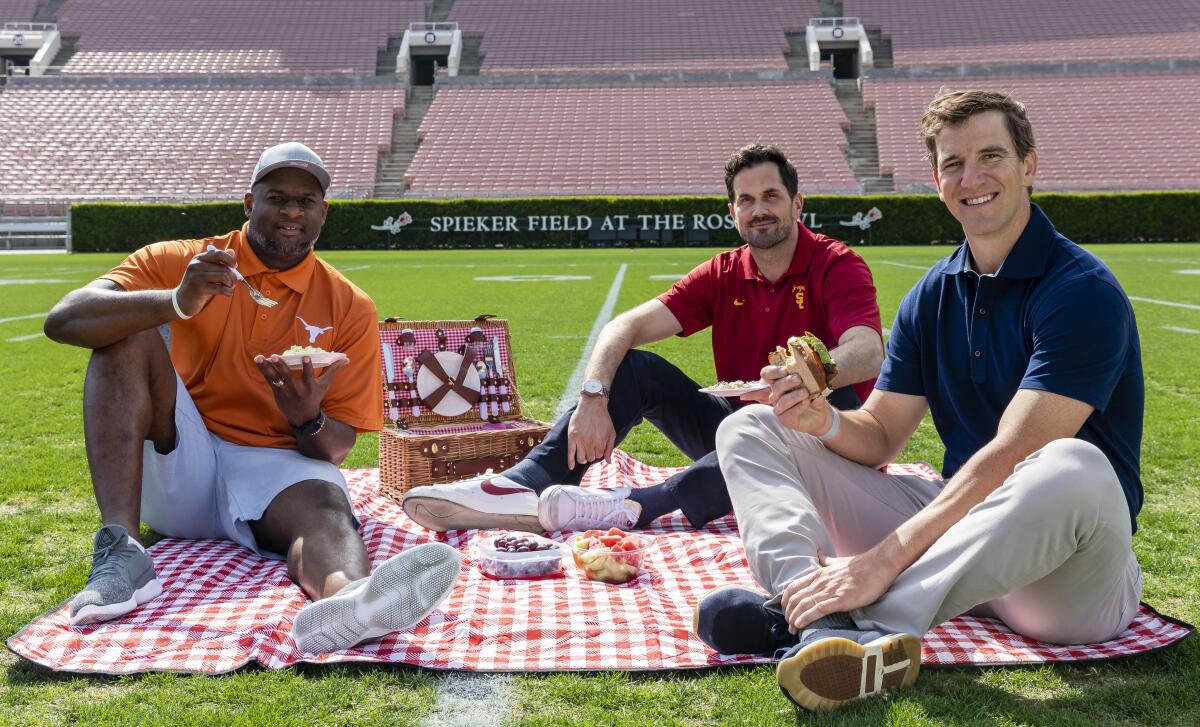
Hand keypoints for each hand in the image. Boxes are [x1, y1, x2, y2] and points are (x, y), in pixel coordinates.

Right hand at [175, 247, 237, 315]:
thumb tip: (231, 251)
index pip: (219, 253)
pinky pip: (221, 288)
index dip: (230, 260)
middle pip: (224, 267)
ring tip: (229, 288)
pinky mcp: (199, 288)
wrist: (183, 300)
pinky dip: (228, 292)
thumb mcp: (207, 271)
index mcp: (198, 258)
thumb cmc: (199, 285)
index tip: (234, 266)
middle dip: (233, 276)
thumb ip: (219, 262)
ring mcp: (197, 276)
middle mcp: (196, 265)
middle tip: (233, 283)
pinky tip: (228, 294)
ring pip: (224, 276)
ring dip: (231, 284)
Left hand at [254, 354, 347, 426]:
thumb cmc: (315, 396)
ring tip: (261, 357)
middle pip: (288, 376)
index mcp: (309, 386)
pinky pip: (269, 379)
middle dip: (281, 366)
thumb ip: (333, 370)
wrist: (303, 416)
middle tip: (275, 356)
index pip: (309, 375)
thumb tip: (346, 359)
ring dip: (267, 367)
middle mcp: (297, 389)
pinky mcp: (277, 392)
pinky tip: (258, 360)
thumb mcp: (325, 385)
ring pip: (275, 377)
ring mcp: (285, 391)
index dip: (307, 366)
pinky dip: (264, 370)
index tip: (305, 356)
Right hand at [566, 395, 615, 467]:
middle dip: (591, 454)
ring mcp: (580, 441)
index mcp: (600, 442)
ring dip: (583, 458)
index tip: (597, 447)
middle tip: (590, 447)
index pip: (599, 456)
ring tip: (583, 453)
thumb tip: (608, 462)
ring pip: (581, 458)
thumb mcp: (611, 432)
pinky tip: (571, 467)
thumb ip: (609, 448)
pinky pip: (570, 453)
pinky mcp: (572, 437)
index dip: (598, 452)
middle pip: (590, 458)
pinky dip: (570, 461)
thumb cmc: (603, 418)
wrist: (592, 405)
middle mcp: (590, 443)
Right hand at [760, 363, 830, 433]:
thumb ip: (811, 379)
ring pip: (782, 401)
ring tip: (805, 393)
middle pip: (776, 387)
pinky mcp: (785, 419)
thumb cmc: (812, 396)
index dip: (773, 371)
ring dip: (794, 396)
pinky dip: (798, 407)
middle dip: (787, 381)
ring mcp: (779, 408)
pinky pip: (789, 413)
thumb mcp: (813, 385)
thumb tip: (813, 376)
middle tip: (798, 378)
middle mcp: (776, 395)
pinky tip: (806, 402)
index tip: (785, 370)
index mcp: (779, 382)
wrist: (819, 415)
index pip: (767, 374)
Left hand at [779, 550, 895, 632]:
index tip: (785, 610)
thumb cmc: (860, 565)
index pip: (793, 587)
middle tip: (788, 624)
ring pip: (803, 605)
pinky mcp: (841, 599)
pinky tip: (800, 625)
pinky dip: (806, 618)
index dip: (785, 600)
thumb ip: (826, 560)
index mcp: (819, 574)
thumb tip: (818, 555)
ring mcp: (830, 591)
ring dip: (794, 618)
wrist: (878, 564)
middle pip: (795, 598)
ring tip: (792, 629)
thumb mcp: (837, 561)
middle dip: (788, 613)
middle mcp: (821, 582)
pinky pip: (818, 609)